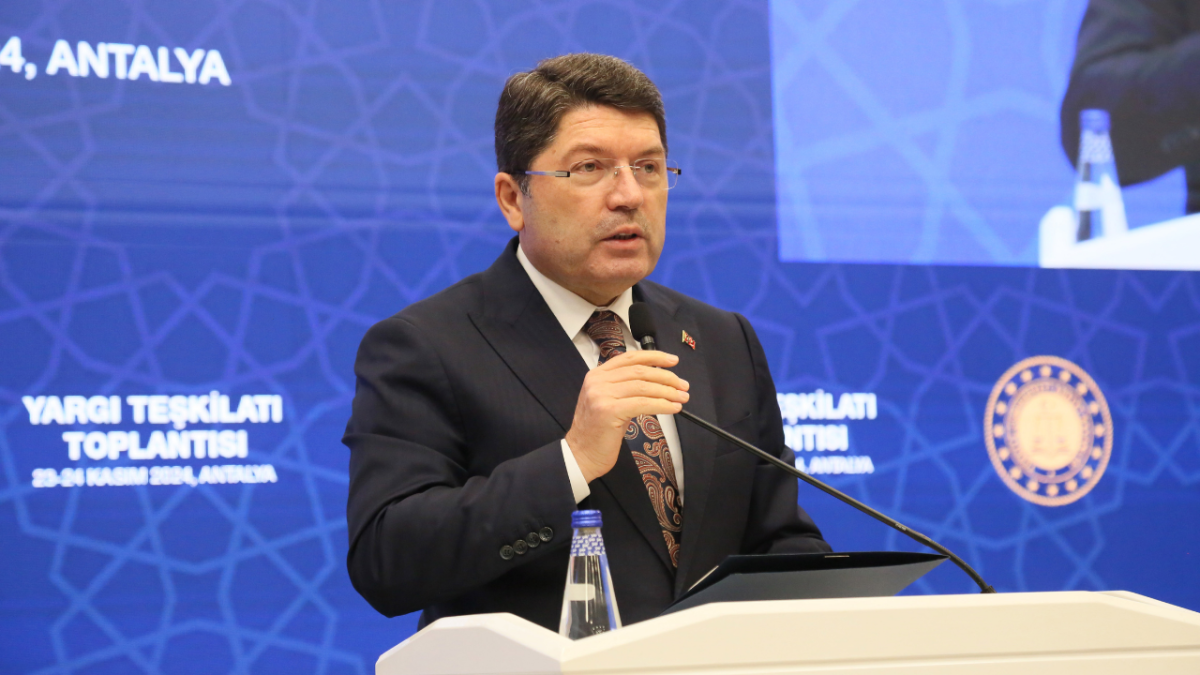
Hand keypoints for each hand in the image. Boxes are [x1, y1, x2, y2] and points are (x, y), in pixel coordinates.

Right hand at [565, 350, 689, 482]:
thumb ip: (625, 387)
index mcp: (597, 375)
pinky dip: (662, 405)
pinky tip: (673, 408)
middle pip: (640, 372)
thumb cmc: (598, 431)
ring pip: (644, 387)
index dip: (654, 357)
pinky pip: (643, 403)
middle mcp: (597, 381)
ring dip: (668, 392)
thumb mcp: (608, 401)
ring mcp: (601, 395)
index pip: (629, 358)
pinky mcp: (609, 411)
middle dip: (667, 377)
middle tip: (683, 385)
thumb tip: (658, 380)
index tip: (672, 360)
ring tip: (682, 397)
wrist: (582, 454)